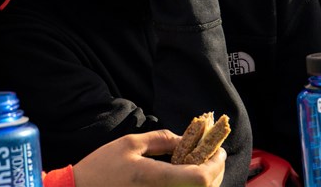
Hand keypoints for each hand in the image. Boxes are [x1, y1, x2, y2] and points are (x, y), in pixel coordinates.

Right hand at [72, 130, 225, 186]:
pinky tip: (186, 176)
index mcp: (156, 180)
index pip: (201, 179)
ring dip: (205, 181)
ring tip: (202, 164)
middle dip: (215, 171)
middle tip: (214, 154)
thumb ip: (161, 140)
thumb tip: (186, 139)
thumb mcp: (130, 144)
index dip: (216, 164)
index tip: (219, 149)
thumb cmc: (101, 168)